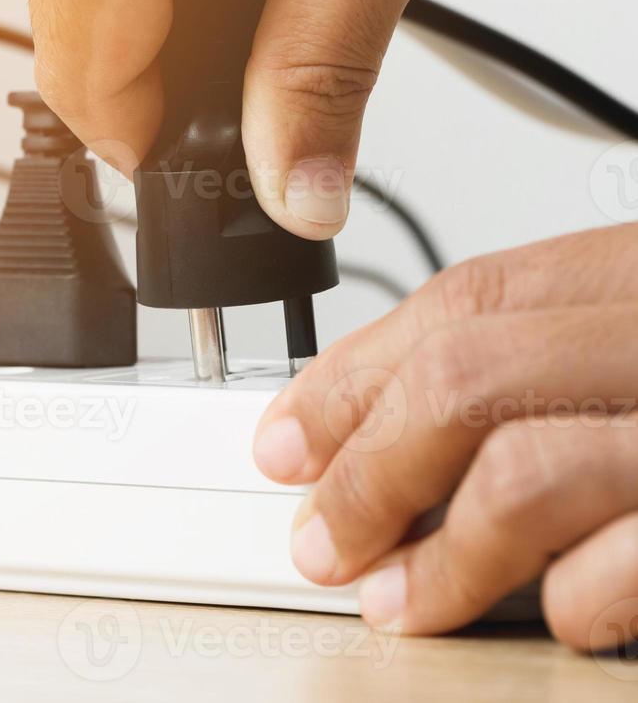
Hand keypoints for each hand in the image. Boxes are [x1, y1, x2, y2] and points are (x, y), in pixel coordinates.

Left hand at [252, 223, 637, 649]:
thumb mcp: (628, 345)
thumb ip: (525, 367)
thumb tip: (373, 437)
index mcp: (633, 277)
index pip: (460, 302)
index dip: (347, 380)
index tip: (285, 444)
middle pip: (462, 377)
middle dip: (366, 472)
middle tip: (322, 543)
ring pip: (523, 472)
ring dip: (439, 558)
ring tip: (397, 603)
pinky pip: (620, 563)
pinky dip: (568, 599)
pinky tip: (555, 611)